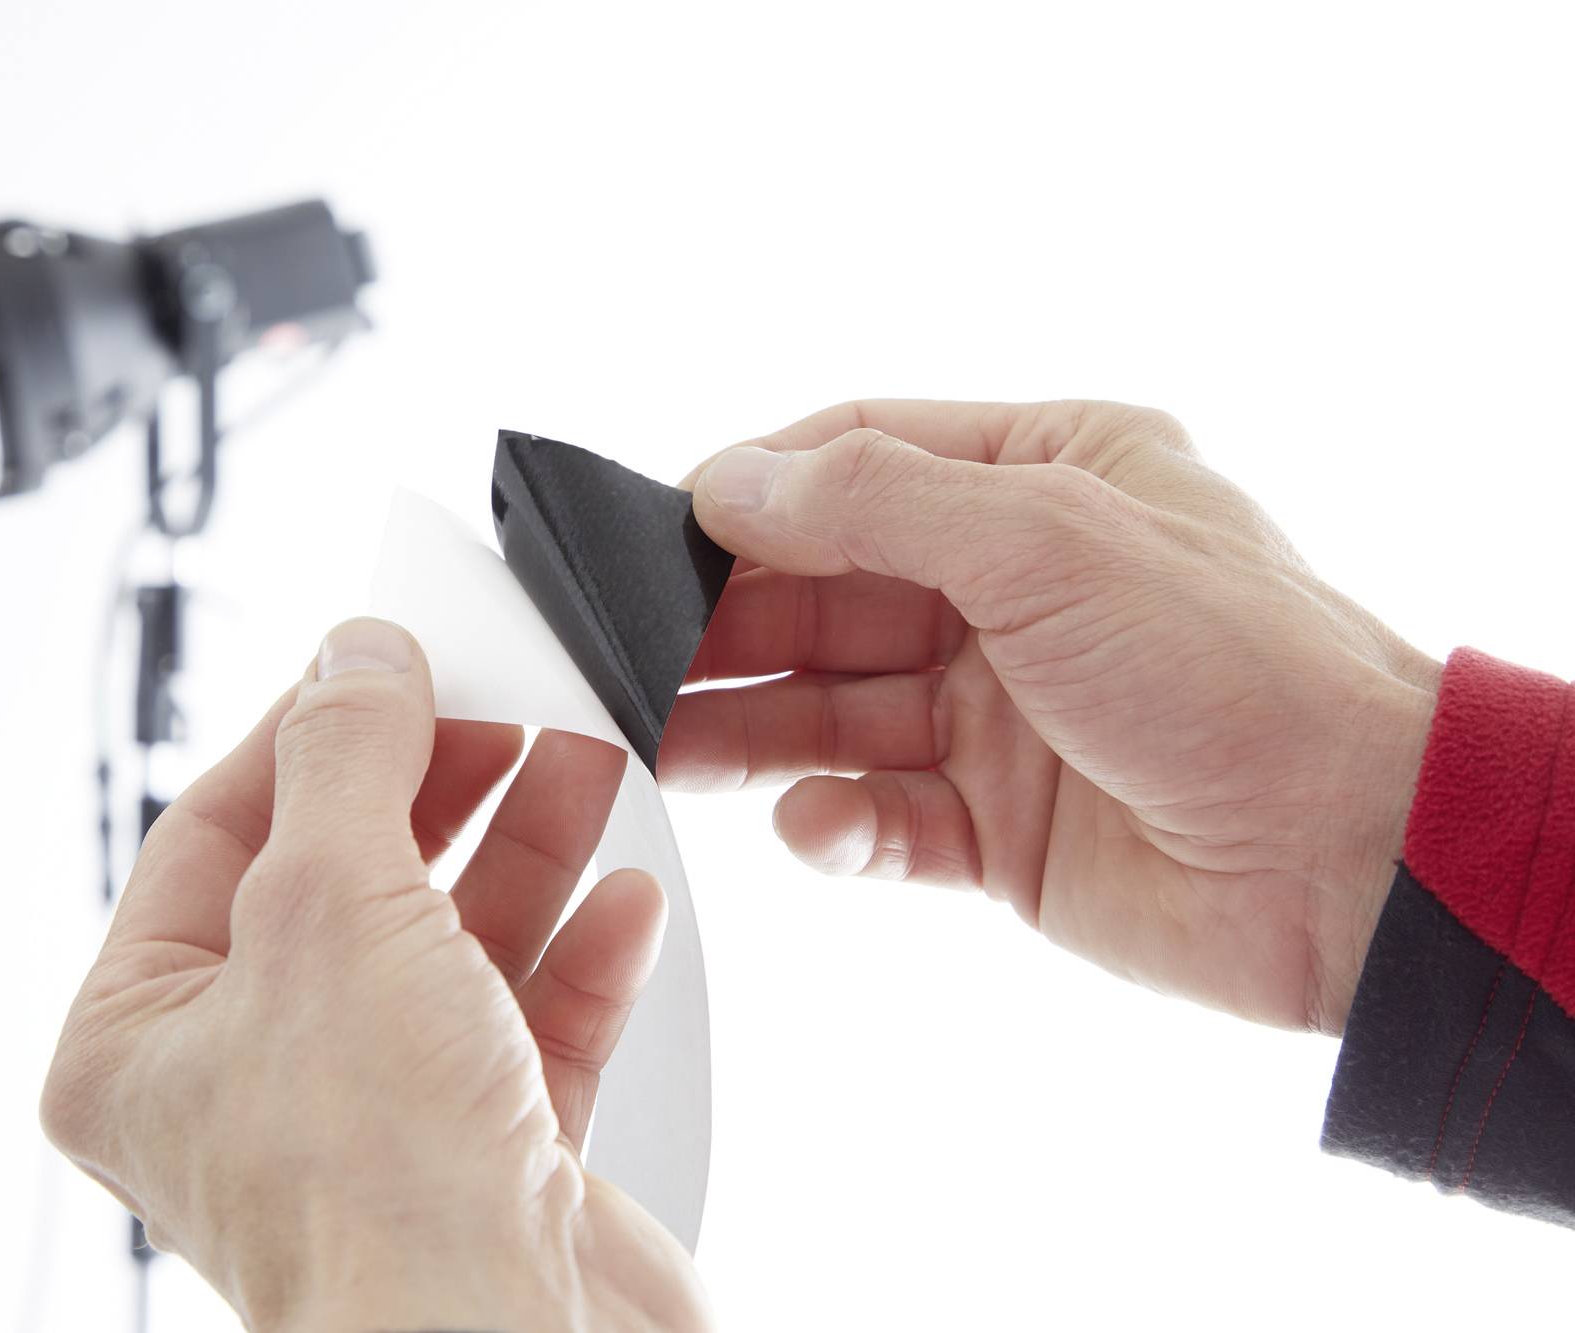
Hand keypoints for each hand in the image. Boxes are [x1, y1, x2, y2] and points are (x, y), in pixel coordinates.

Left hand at [42, 618, 710, 1331]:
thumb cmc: (373, 1186)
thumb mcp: (334, 909)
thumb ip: (345, 760)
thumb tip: (356, 657)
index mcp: (146, 1037)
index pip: (214, 833)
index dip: (305, 734)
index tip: (386, 661)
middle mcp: (251, 1081)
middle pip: (345, 879)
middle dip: (437, 785)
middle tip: (505, 703)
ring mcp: (373, 1120)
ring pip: (448, 945)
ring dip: (524, 850)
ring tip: (584, 762)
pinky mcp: (485, 1155)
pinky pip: (527, 1024)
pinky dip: (577, 954)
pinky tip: (624, 900)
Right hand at [664, 400, 1437, 1032]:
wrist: (1355, 864)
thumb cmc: (1239, 672)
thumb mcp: (1044, 538)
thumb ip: (874, 501)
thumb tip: (736, 479)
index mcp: (1045, 481)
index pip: (861, 460)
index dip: (756, 491)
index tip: (658, 529)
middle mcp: (1017, 590)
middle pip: (829, 593)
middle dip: (733, 625)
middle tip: (636, 655)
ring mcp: (1006, 711)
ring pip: (839, 709)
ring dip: (754, 729)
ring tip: (670, 745)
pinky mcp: (1003, 826)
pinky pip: (885, 817)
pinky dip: (840, 825)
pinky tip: (822, 827)